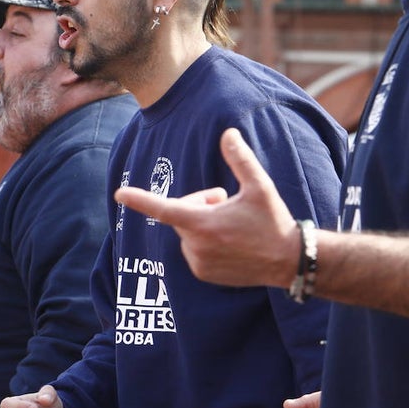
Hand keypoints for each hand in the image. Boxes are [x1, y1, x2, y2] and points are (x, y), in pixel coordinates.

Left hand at [114, 127, 300, 287]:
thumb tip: (228, 133)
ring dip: (203, 224)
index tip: (120, 194)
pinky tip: (231, 243)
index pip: (163, 209)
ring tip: (232, 225)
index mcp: (203, 224)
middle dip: (199, 204)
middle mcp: (196, 246)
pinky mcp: (203, 274)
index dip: (140, 200)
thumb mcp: (260, 186)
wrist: (288, 262)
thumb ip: (240, 159)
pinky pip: (193, 250)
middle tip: (226, 200)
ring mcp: (198, 263)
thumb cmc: (273, 221)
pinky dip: (206, 243)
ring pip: (188, 232)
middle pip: (182, 214)